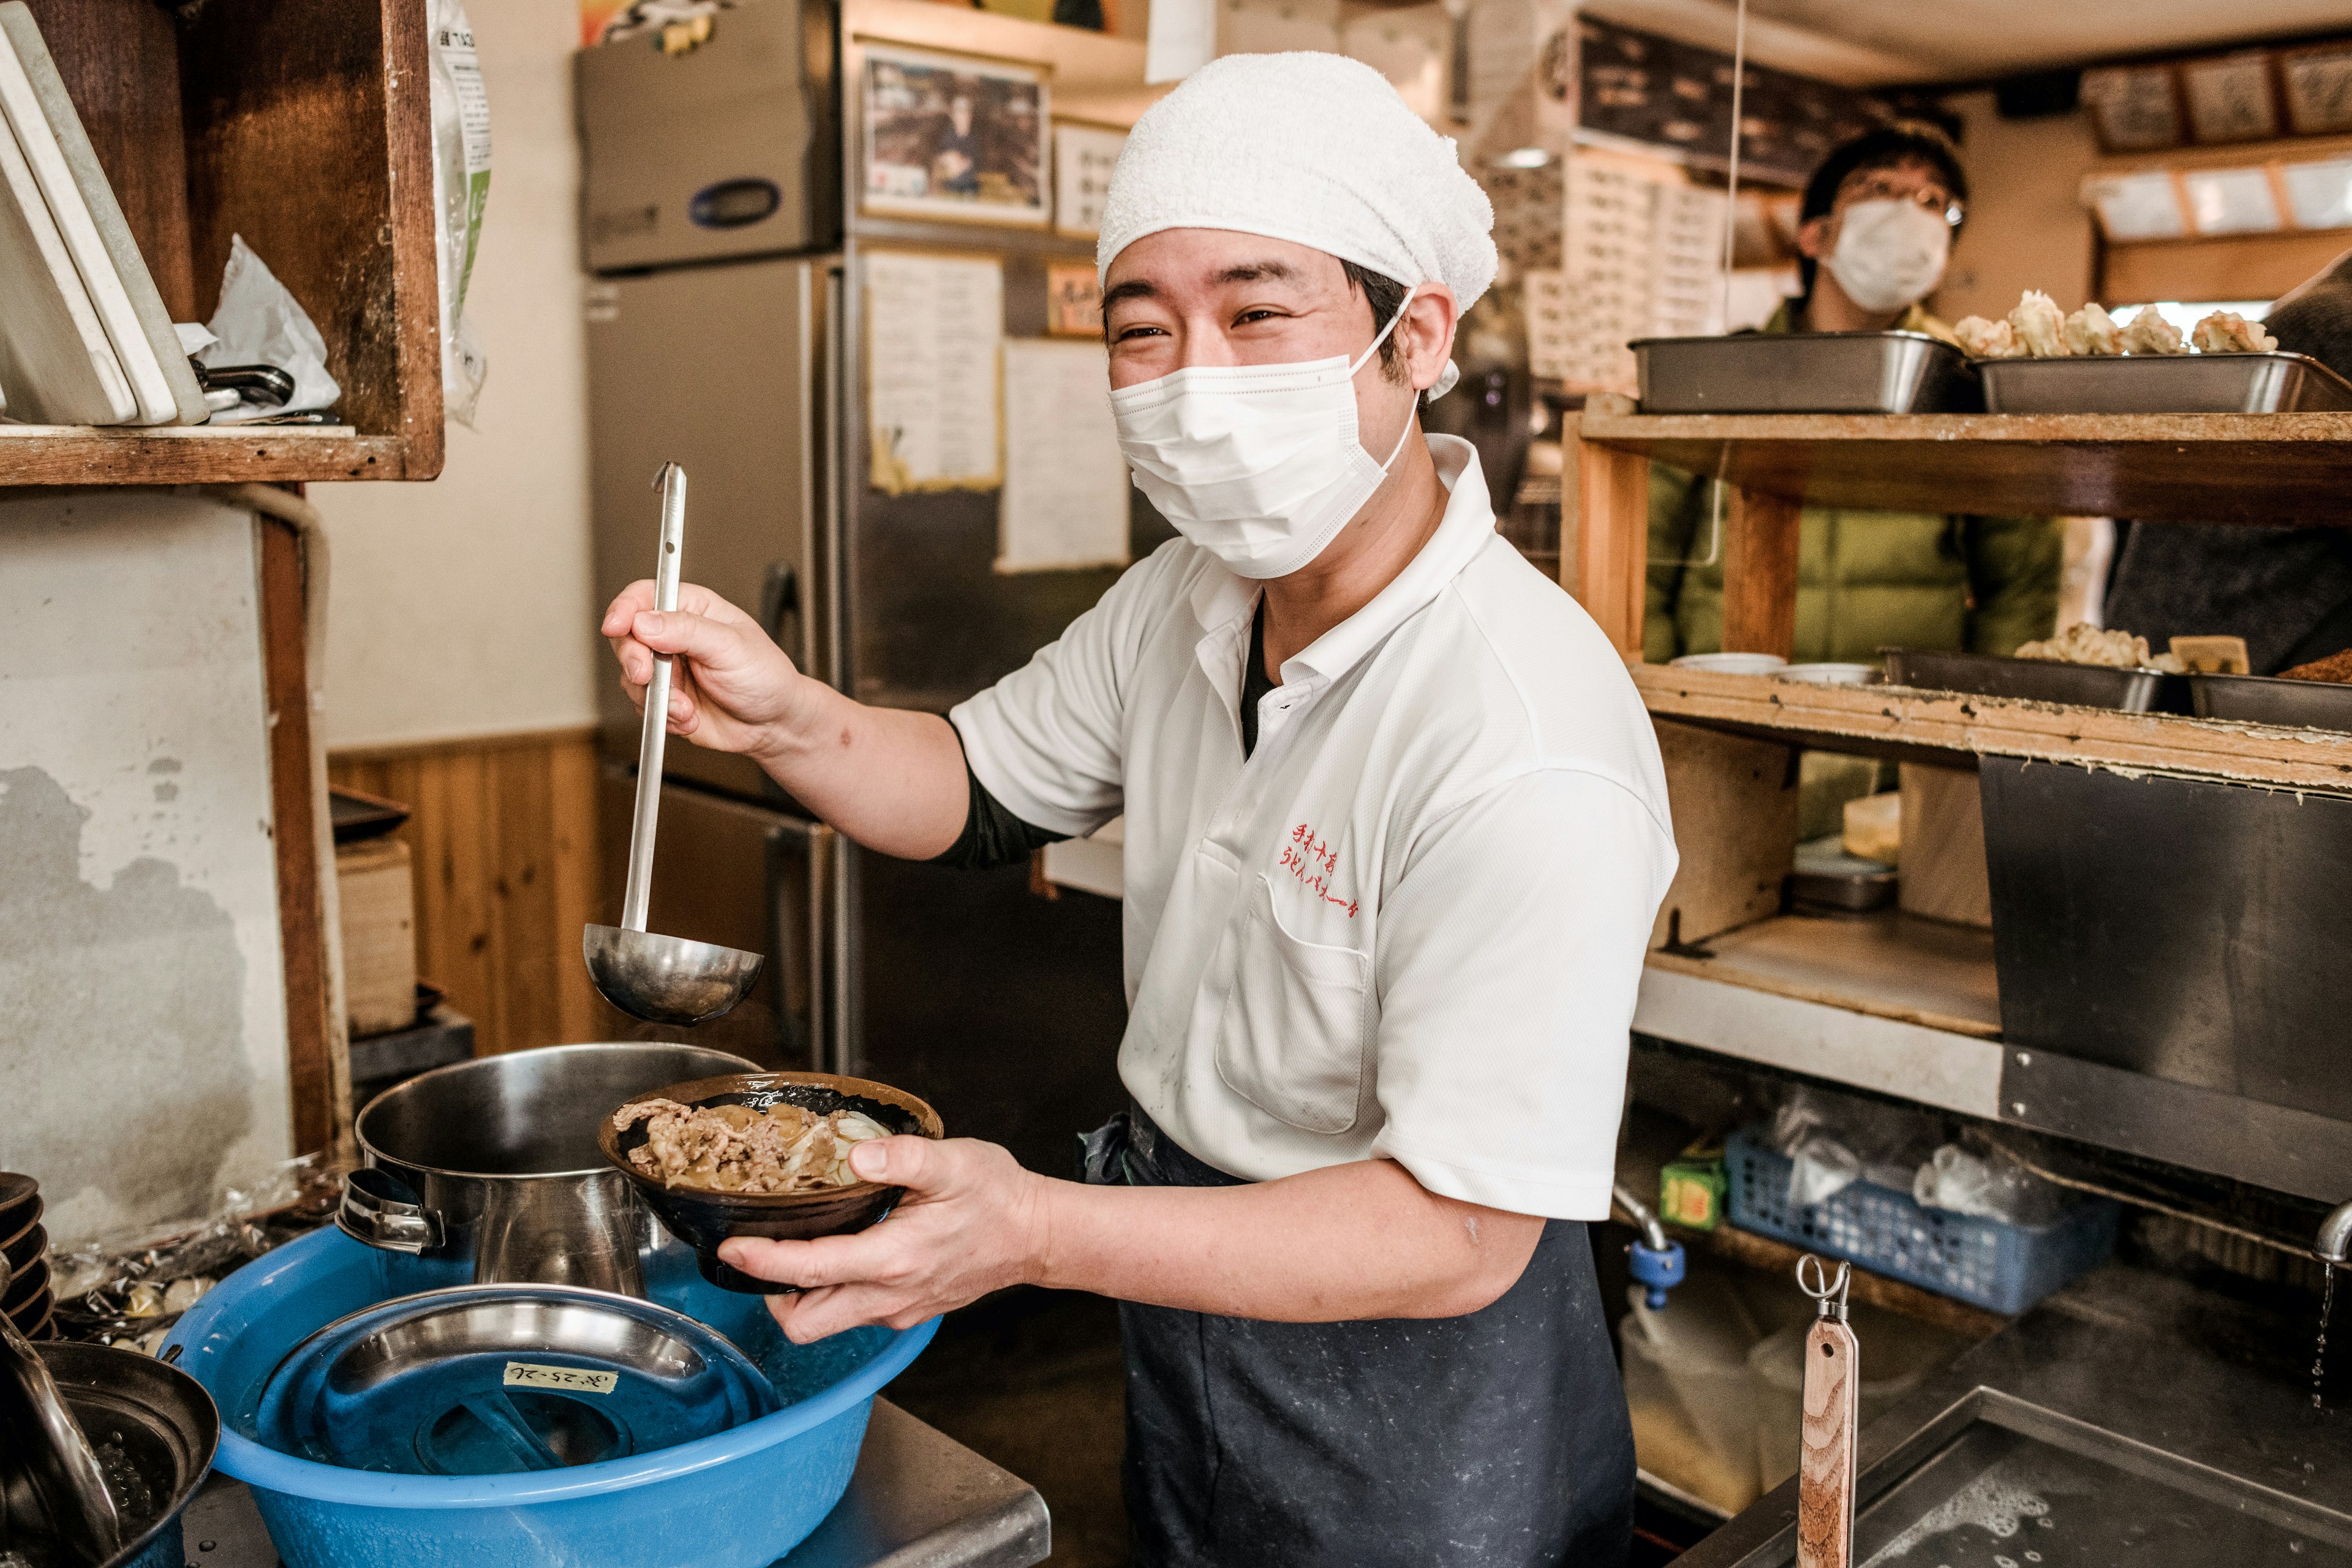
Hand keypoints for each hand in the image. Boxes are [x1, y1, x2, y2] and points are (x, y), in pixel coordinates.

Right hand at [601, 580, 809, 757]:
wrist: (773, 723)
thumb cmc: (764, 676)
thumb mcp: (731, 646)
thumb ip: (688, 631)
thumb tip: (645, 622)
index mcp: (692, 608)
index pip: (645, 595)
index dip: (625, 608)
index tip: (616, 626)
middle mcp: (674, 635)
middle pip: (627, 637)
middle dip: (634, 660)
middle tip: (647, 676)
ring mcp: (666, 668)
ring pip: (631, 676)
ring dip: (657, 697)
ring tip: (686, 707)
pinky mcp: (664, 697)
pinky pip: (643, 705)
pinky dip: (664, 716)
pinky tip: (690, 718)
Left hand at [719, 1136, 1051, 1341]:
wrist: (1036, 1236)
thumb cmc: (998, 1197)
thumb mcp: (953, 1163)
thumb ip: (902, 1157)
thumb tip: (856, 1156)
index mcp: (893, 1259)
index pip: (809, 1270)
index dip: (763, 1262)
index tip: (732, 1247)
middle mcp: (889, 1295)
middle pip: (805, 1323)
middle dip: (771, 1294)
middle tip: (760, 1253)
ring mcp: (898, 1310)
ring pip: (826, 1323)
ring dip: (801, 1296)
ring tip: (796, 1251)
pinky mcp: (906, 1312)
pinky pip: (853, 1314)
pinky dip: (833, 1293)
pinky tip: (842, 1255)